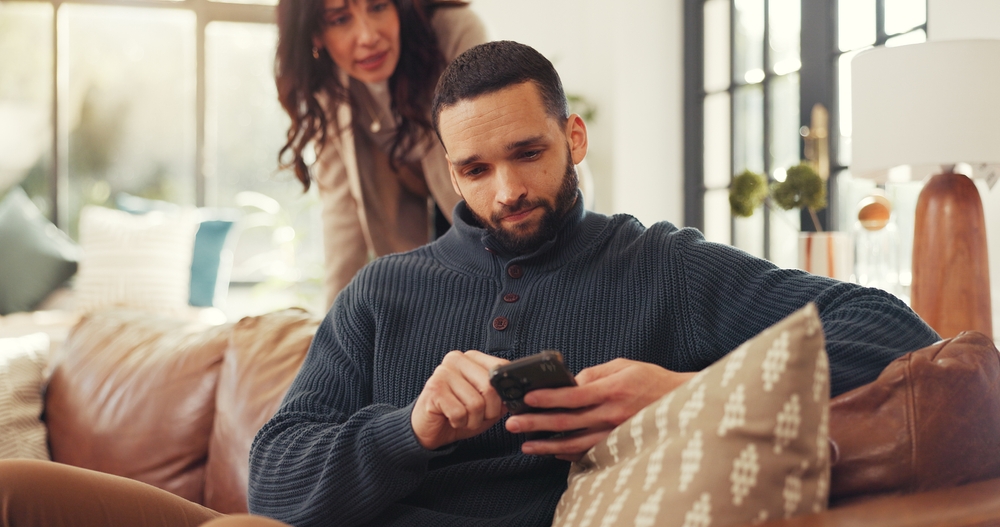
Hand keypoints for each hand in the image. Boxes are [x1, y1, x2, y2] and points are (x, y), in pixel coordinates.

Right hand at [411, 350, 508, 450]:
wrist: (429, 429)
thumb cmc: (459, 413)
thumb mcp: (486, 404)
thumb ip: (501, 395)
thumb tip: (519, 393)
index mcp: (472, 357)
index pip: (502, 367)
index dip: (505, 392)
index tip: (497, 406)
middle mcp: (456, 359)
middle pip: (490, 387)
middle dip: (489, 411)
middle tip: (477, 416)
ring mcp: (443, 373)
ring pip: (476, 403)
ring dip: (473, 420)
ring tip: (463, 418)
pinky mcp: (434, 390)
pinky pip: (460, 413)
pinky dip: (459, 423)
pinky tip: (451, 419)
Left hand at [505, 359, 694, 460]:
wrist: (681, 403)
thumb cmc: (651, 380)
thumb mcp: (624, 366)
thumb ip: (595, 373)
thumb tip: (568, 381)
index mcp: (612, 390)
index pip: (572, 396)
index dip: (547, 398)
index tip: (526, 398)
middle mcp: (612, 415)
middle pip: (566, 422)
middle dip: (536, 423)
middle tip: (513, 424)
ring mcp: (615, 433)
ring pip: (574, 443)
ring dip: (547, 445)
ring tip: (526, 445)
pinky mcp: (618, 445)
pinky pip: (588, 453)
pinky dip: (567, 454)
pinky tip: (552, 452)